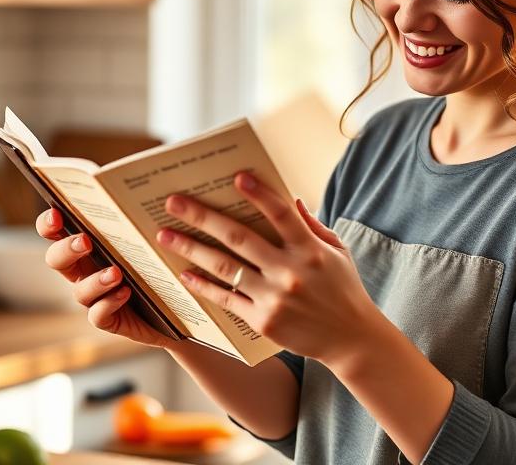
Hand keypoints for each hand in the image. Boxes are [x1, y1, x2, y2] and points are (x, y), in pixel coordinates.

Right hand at [37, 209, 169, 348]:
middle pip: (57, 260)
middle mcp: (84, 271)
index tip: (56, 214)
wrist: (178, 305)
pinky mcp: (109, 319)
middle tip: (85, 241)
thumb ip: (137, 218)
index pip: (56, 233)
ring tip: (116, 272)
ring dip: (95, 280)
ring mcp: (94, 297)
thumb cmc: (159, 262)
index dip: (48, 224)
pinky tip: (125, 292)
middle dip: (66, 249)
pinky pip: (98, 315)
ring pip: (79, 291)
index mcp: (88, 247)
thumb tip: (146, 188)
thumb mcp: (149, 237)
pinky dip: (109, 303)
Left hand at [157, 172, 382, 365]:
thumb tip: (290, 199)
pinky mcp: (263, 321)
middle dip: (202, 217)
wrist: (350, 339)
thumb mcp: (337, 252)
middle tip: (174, 202)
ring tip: (166, 235)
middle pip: (239, 238)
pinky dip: (202, 285)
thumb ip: (313, 226)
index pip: (282, 214)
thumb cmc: (343, 289)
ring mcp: (274, 298)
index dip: (260, 194)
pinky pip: (225, 299)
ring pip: (224, 268)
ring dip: (191, 248)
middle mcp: (291, 272)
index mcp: (311, 250)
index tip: (237, 177)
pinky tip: (184, 274)